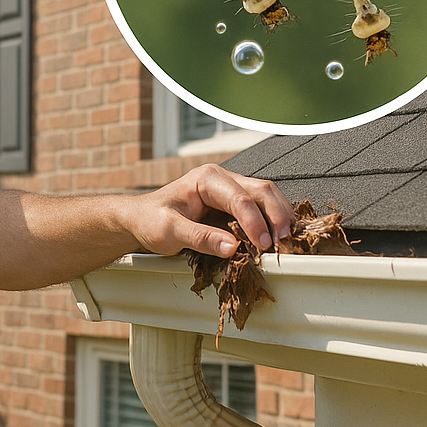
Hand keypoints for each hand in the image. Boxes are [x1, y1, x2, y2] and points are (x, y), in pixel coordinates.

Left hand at [129, 164, 293, 257]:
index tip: (262, 245)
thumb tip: (231, 247)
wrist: (140, 219)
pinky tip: (279, 235)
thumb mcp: (169, 231)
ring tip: (286, 241)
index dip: (255, 222)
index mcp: (206, 179)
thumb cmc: (150, 220)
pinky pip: (261, 206)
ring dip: (280, 217)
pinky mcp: (234, 203)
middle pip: (262, 190)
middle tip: (283, 243)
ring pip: (266, 196)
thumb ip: (200, 238)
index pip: (240, 198)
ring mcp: (230, 189)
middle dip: (277, 216)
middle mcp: (222, 179)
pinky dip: (273, 220)